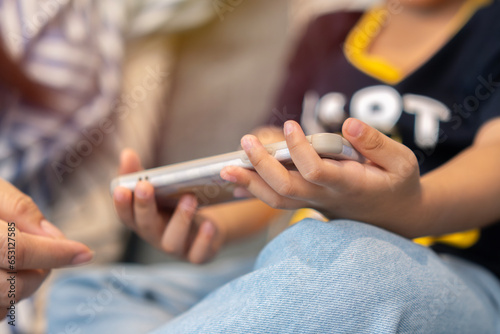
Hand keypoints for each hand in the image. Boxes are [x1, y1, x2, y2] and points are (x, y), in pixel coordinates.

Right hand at [0, 179, 92, 318]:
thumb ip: (21, 210)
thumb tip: (55, 237)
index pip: (18, 250)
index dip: (56, 253)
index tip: (85, 253)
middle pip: (13, 286)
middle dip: (41, 272)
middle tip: (48, 253)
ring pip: (3, 303)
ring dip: (23, 286)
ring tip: (19, 260)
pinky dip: (6, 299)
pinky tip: (5, 274)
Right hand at [113, 149, 225, 263]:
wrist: (207, 227)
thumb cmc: (176, 205)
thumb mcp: (160, 190)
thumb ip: (141, 174)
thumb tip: (127, 153)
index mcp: (142, 221)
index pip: (125, 216)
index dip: (121, 204)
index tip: (121, 188)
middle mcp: (156, 237)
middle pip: (146, 226)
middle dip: (144, 206)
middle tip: (145, 186)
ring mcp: (176, 248)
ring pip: (172, 242)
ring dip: (180, 219)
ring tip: (189, 197)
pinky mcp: (197, 255)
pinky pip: (198, 253)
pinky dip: (203, 240)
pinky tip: (208, 224)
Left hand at [220, 119, 422, 237]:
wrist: (397, 217)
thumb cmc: (399, 184)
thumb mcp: (402, 162)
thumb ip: (376, 143)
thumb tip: (347, 123)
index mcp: (350, 185)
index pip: (316, 171)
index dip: (299, 150)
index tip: (290, 125)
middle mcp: (327, 197)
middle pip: (287, 188)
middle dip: (262, 167)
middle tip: (245, 143)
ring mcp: (316, 204)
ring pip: (277, 200)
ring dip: (250, 183)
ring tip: (226, 167)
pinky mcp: (309, 204)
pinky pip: (278, 202)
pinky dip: (256, 192)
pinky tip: (237, 182)